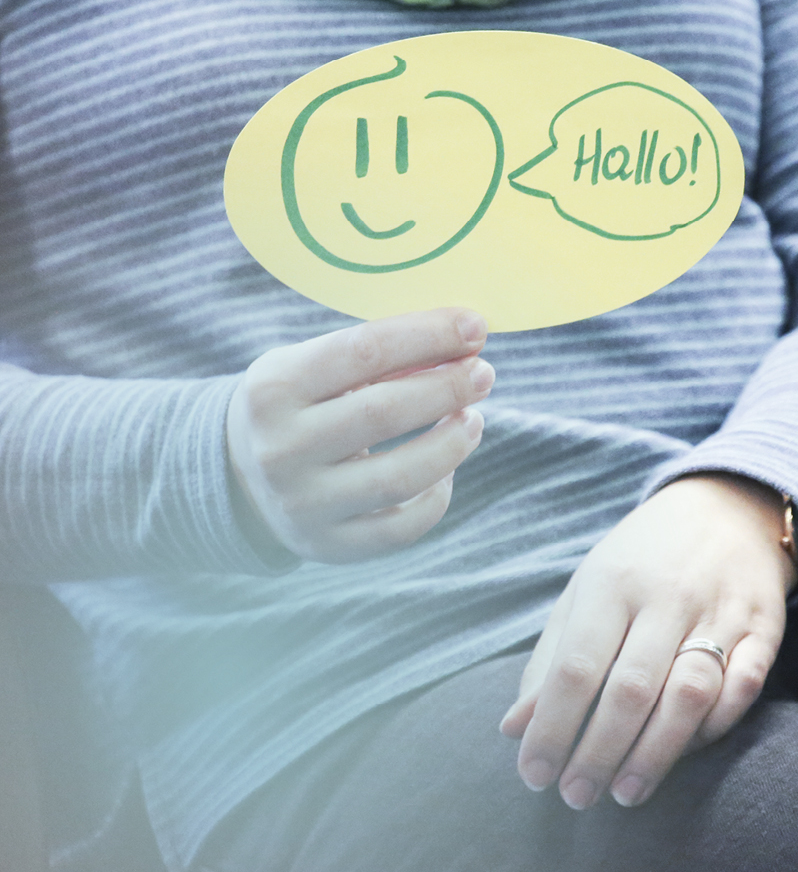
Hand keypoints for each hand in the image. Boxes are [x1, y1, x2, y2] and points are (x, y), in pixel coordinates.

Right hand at [226, 308, 492, 562]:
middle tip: (483, 373)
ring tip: (472, 420)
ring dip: (452, 444)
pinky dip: (437, 496)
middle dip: (448, 387)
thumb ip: (378, 354)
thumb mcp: (312, 365)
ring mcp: (303, 504)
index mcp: (274, 388)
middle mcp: (282, 448)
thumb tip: (462, 343)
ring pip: (399, 476)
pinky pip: (401, 528)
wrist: (240, 478)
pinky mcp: (328, 545)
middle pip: (385, 412)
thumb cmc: (298, 405)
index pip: (364, 350)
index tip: (475, 326)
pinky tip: (446, 471)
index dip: (428, 335)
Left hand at [499, 473, 796, 809]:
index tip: (534, 775)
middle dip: (598, 752)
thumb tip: (514, 728)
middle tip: (576, 797)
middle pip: (630, 689)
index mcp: (610, 583)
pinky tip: (686, 753)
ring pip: (689, 694)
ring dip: (655, 753)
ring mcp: (719, 611)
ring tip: (625, 792)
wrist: (724, 509)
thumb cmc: (639, 560)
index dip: (552, 728)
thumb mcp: (585, 592)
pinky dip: (716, 727)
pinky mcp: (764, 627)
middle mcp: (665, 597)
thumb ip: (550, 660)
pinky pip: (744, 687)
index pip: (576, 667)